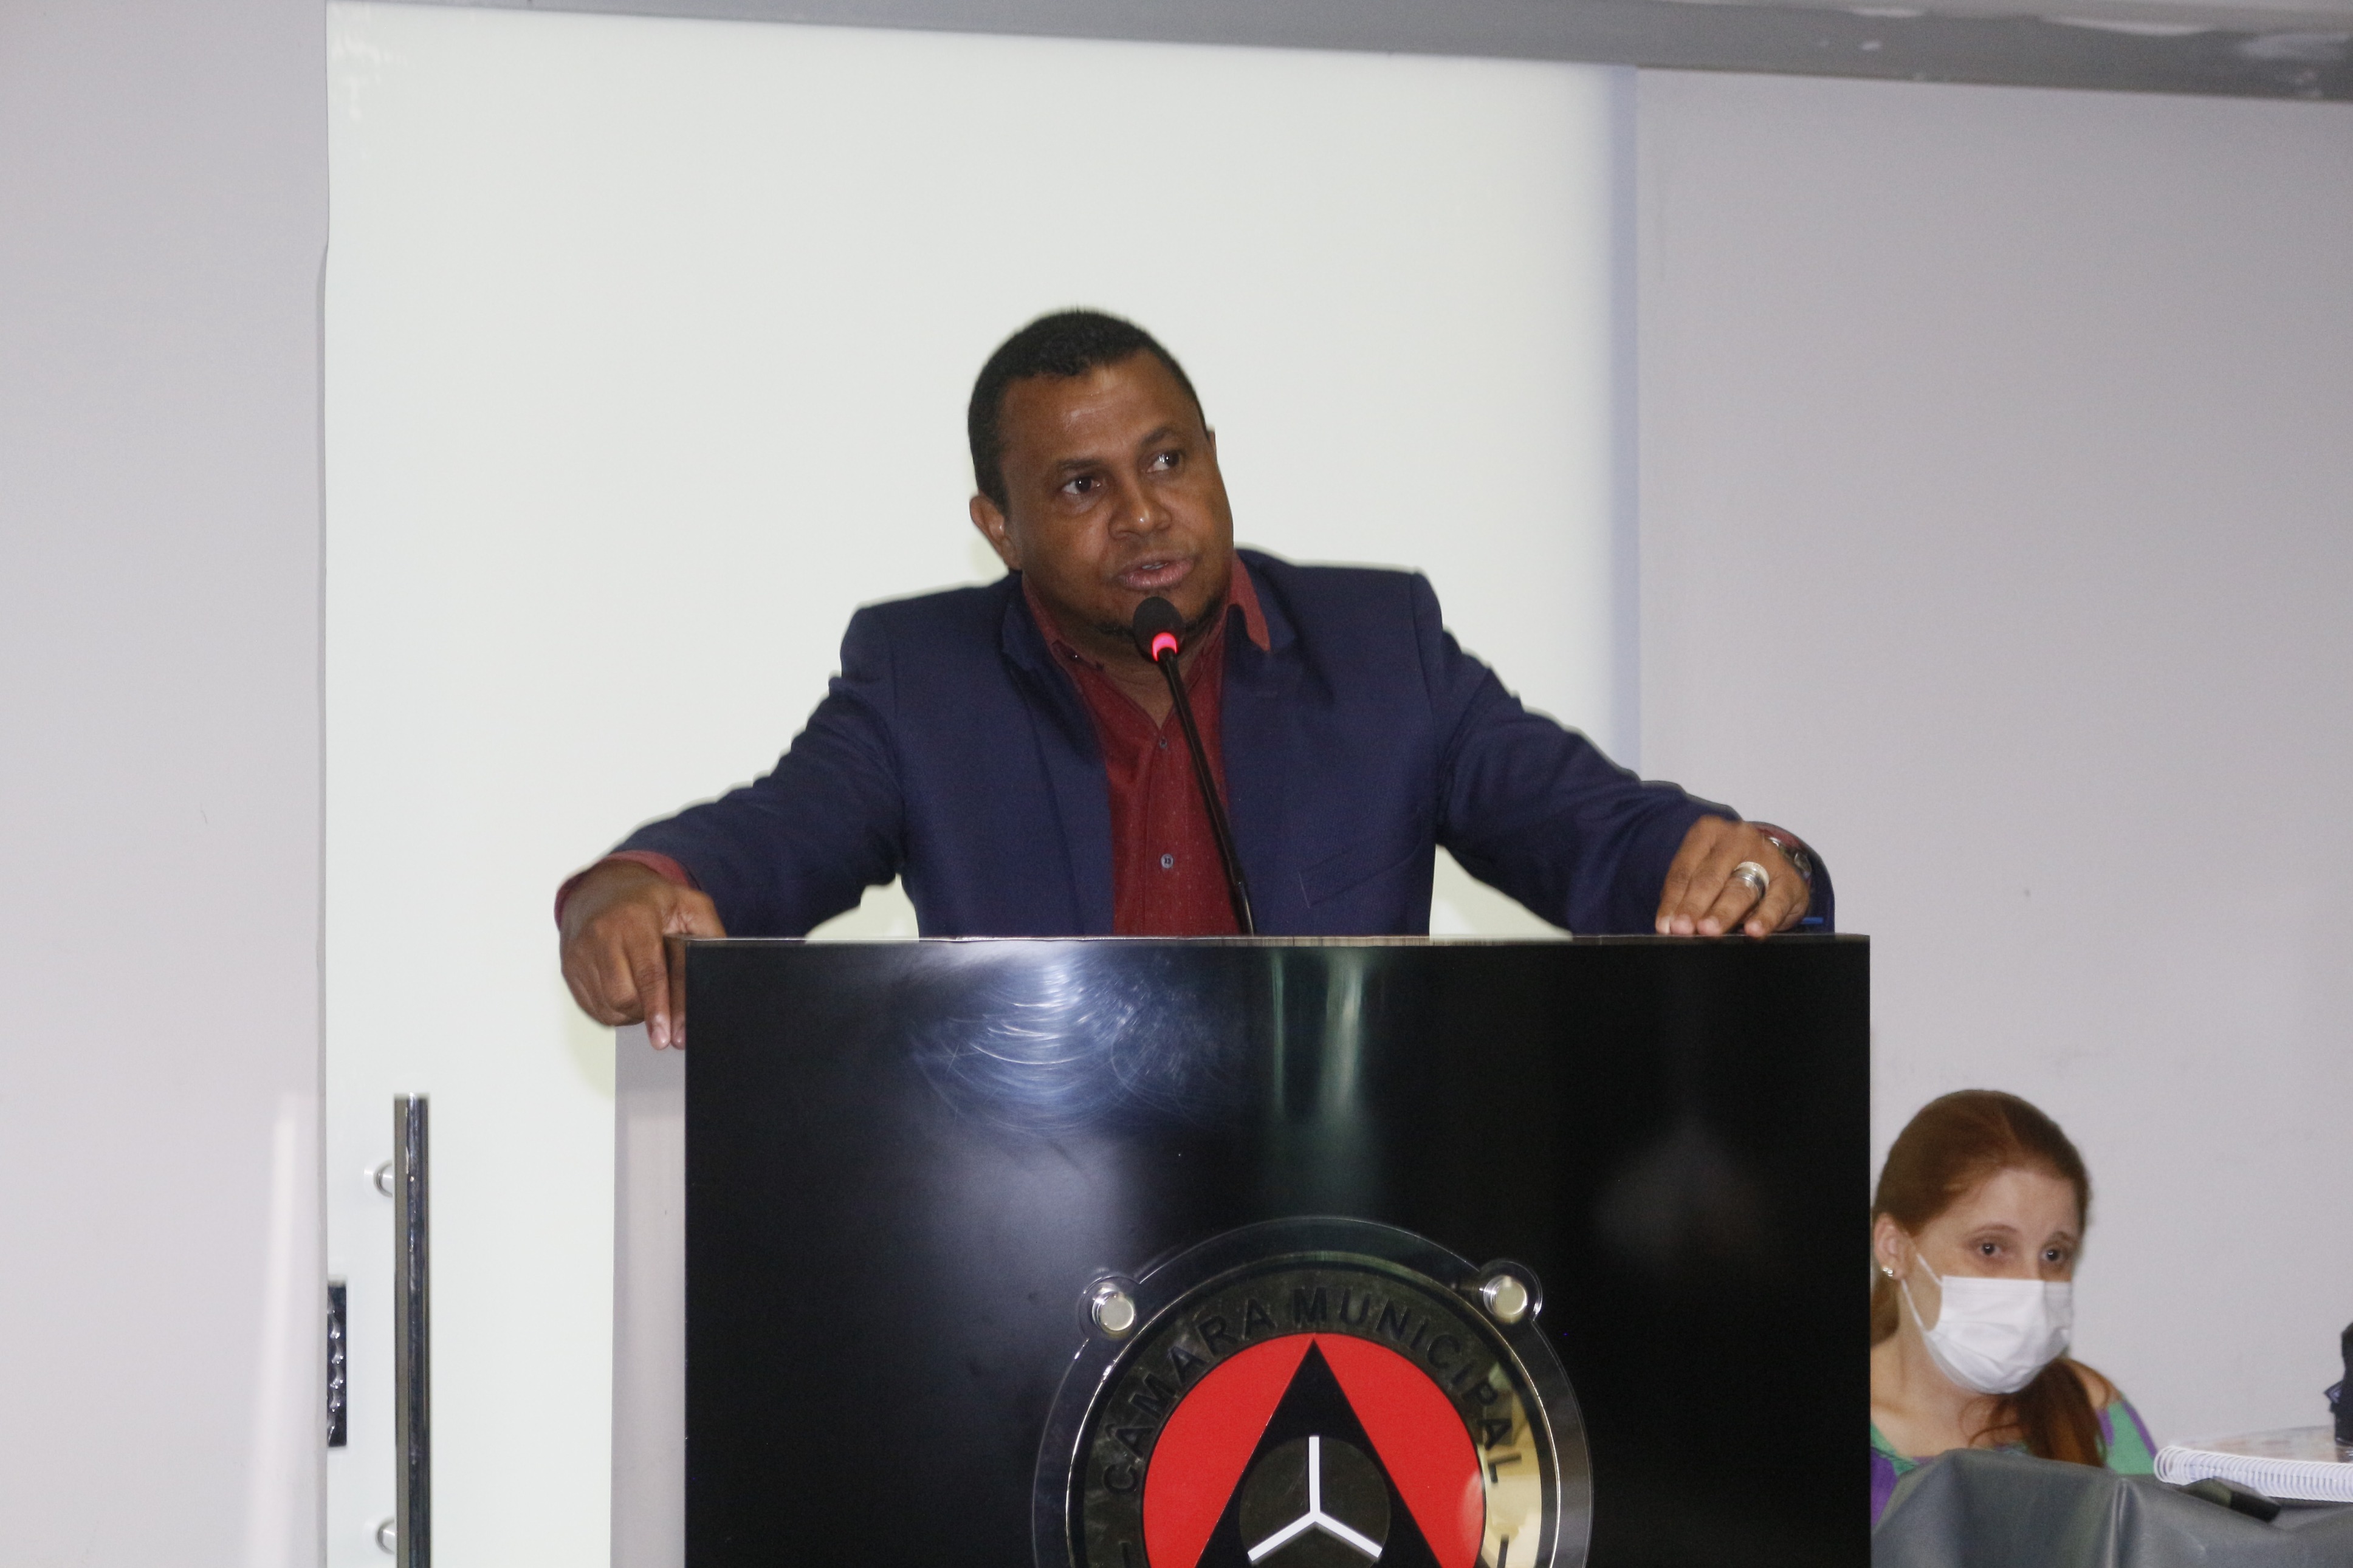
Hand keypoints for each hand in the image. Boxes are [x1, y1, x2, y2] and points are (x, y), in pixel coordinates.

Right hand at [558, 860, 723, 1047]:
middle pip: (626, 998)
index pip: (649, 974)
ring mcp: (581, 953)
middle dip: (650, 1013)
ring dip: (633, 1014)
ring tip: (647, 995)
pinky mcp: (569, 968)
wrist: (601, 889)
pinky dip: (615, 1011)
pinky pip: (595, 1008)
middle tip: (666, 1011)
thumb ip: (710, 934)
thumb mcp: (688, 905)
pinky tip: (627, 992)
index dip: (661, 1009)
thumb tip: (719, 972)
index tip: (670, 1036)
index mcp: (635, 919)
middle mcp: (602, 935)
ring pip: (610, 1008)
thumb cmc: (648, 901)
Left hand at [1655, 817, 1810, 938]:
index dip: (1673, 899)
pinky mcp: (1790, 880)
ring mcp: (1766, 857)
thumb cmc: (1729, 871)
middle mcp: (1737, 839)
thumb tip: (1669, 924)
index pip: (1684, 869)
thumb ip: (1685, 893)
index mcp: (1708, 832)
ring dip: (1722, 912)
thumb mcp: (1702, 873)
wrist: (1774, 866)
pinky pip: (1775, 902)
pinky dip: (1764, 918)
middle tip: (1682, 928)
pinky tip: (1753, 931)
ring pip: (1740, 889)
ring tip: (1708, 930)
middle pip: (1710, 877)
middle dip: (1694, 906)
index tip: (1665, 924)